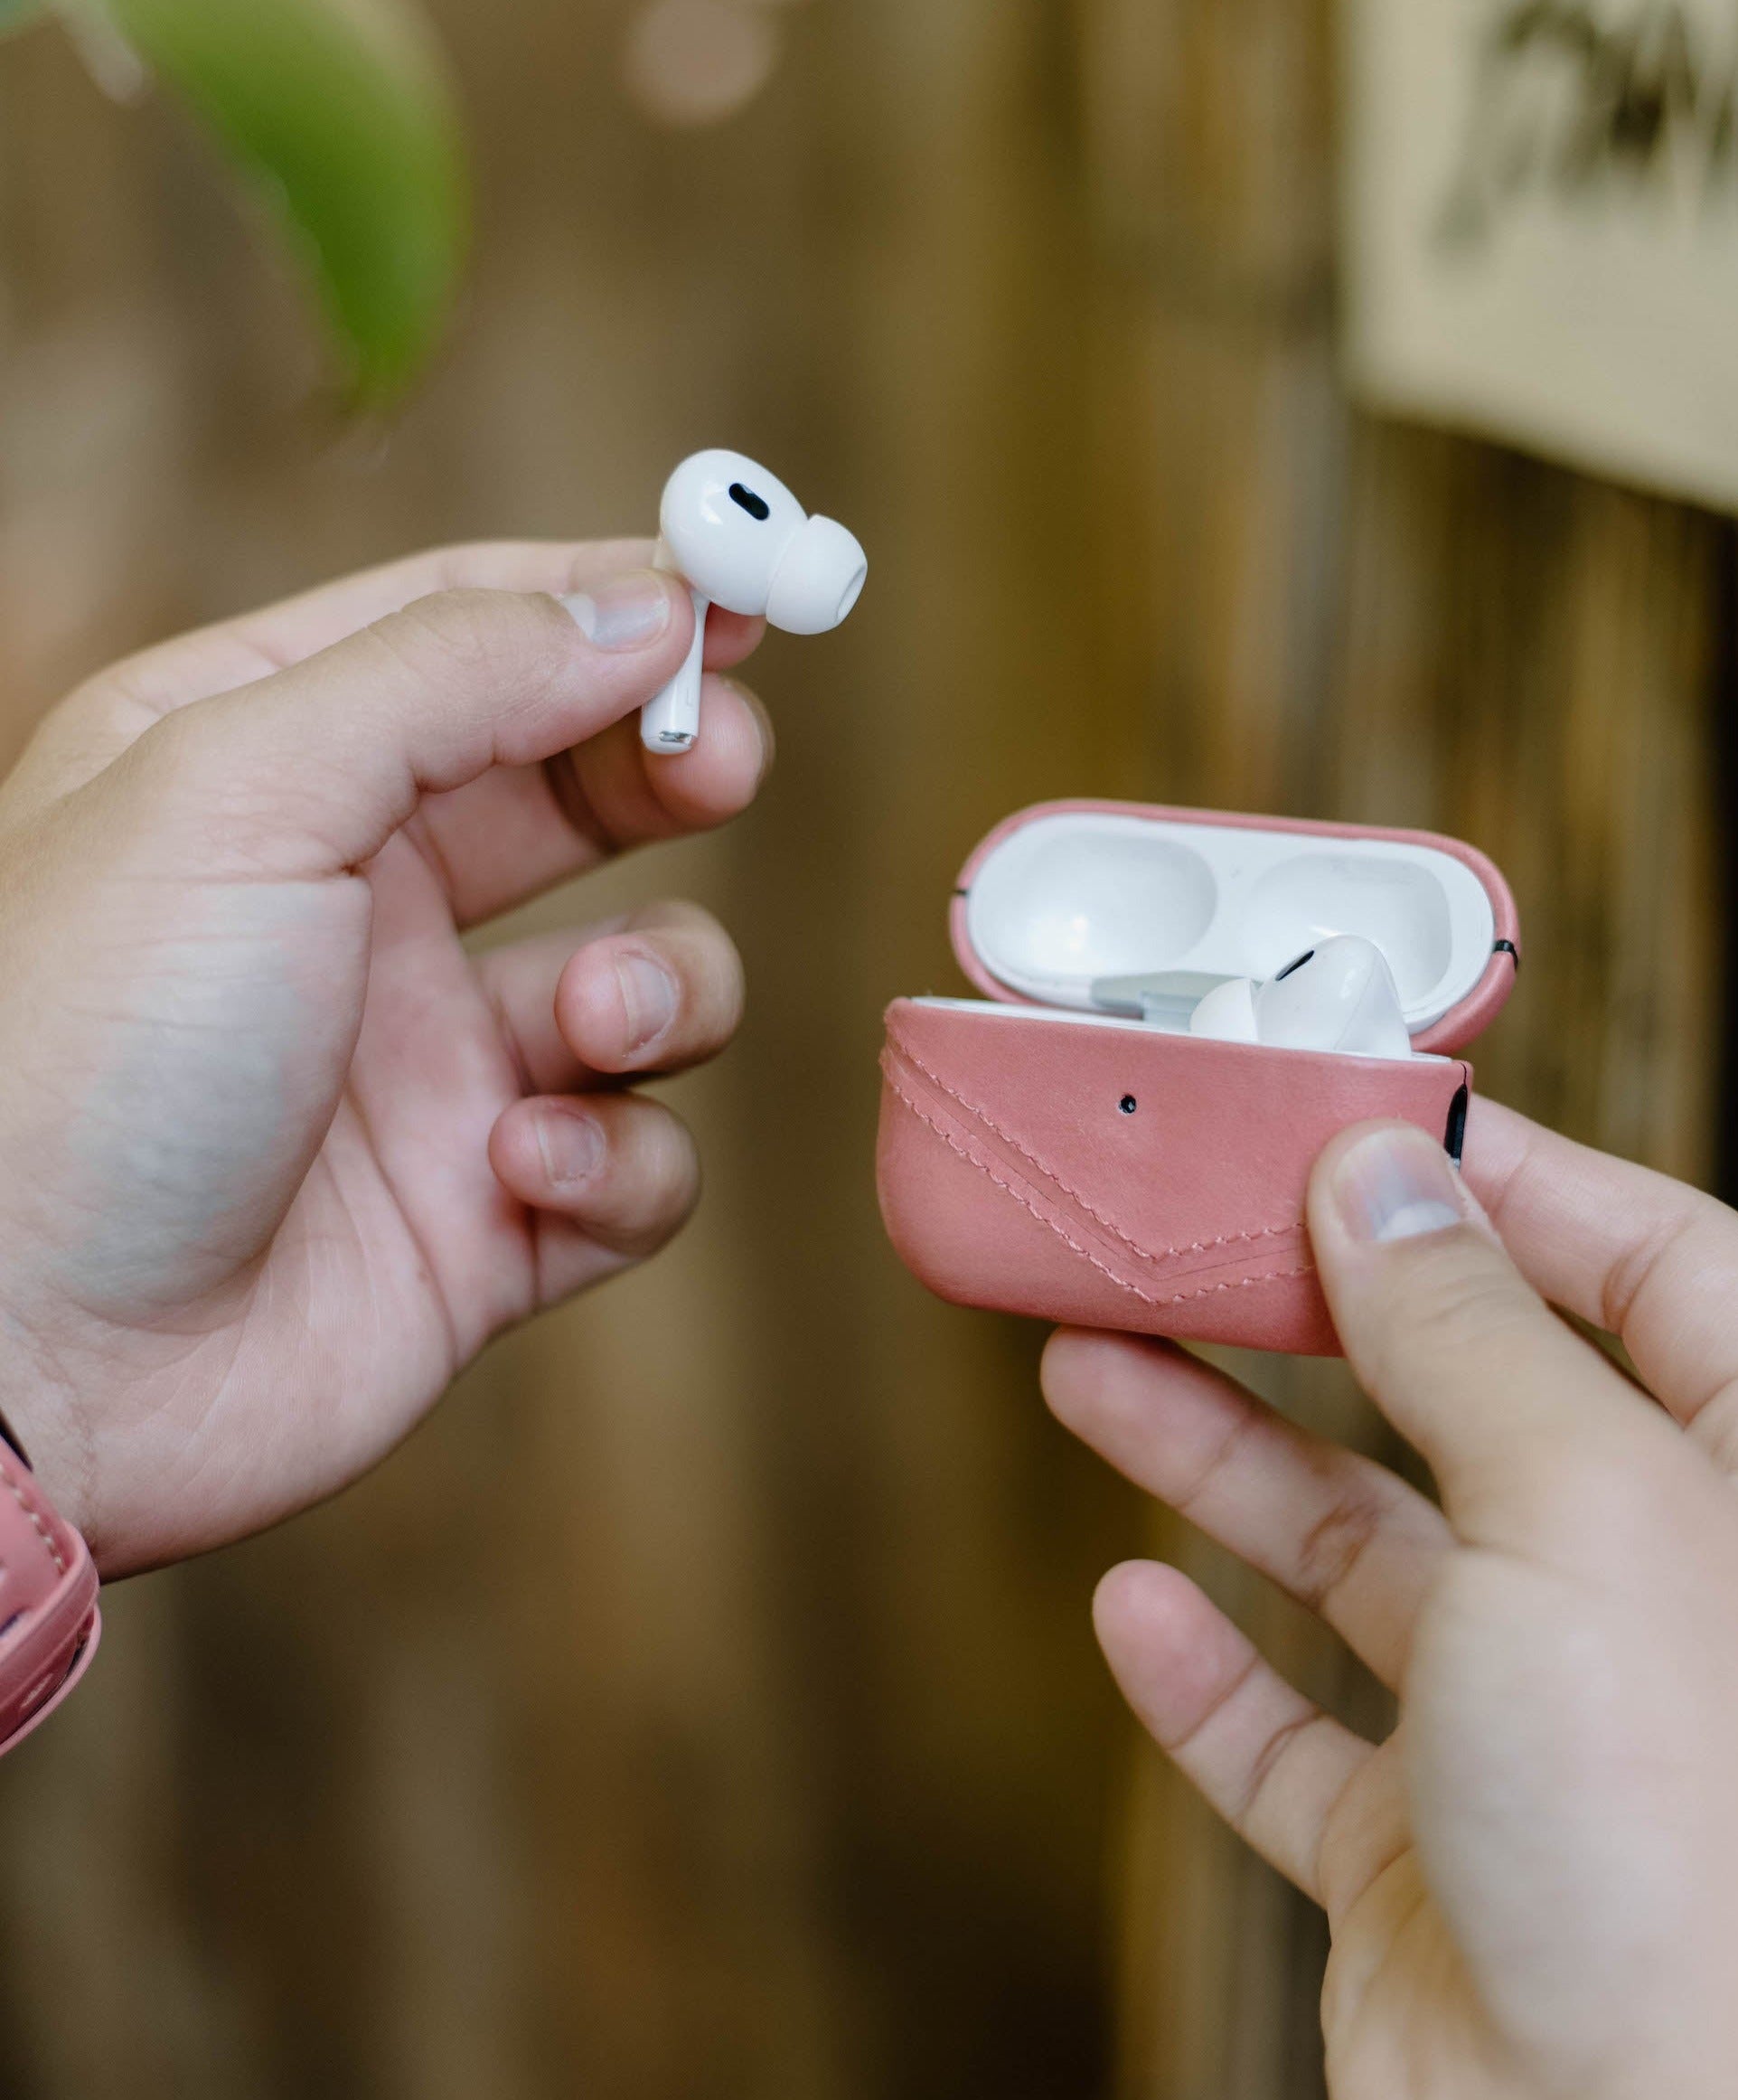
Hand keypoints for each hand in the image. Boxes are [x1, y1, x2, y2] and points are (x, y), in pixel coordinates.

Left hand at [0, 541, 769, 1574]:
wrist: (18, 1366)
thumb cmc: (76, 1045)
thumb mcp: (243, 787)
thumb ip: (457, 674)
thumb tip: (645, 604)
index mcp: (264, 767)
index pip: (473, 633)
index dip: (616, 602)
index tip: (747, 589)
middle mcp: (357, 907)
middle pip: (582, 791)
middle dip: (674, 765)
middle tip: (723, 758)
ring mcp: (431, 1067)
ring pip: (649, 981)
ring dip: (662, 988)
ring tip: (590, 1026)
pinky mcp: (490, 1220)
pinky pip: (637, 1162)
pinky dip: (614, 1164)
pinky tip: (515, 1180)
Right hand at [1043, 1103, 1737, 2099]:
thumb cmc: (1702, 1850)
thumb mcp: (1584, 1504)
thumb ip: (1465, 1322)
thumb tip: (1379, 1175)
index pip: (1652, 1259)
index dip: (1498, 1178)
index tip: (1354, 1121)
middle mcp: (1699, 1593)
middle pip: (1482, 1395)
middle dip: (1323, 1318)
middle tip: (1191, 1233)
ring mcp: (1566, 1725)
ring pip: (1371, 1550)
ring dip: (1228, 1463)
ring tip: (1094, 1367)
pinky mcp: (1451, 1849)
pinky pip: (1309, 1731)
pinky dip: (1216, 1668)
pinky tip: (1136, 1603)